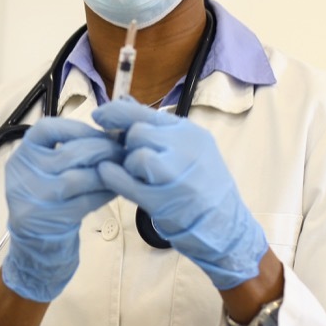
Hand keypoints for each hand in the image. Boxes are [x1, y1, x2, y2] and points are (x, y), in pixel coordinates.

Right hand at [1, 117, 123, 301]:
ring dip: (107, 172)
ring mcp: (35, 197)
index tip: (100, 131)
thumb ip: (66, 151)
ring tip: (124, 169)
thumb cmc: (47, 200)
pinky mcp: (51, 218)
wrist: (35, 245)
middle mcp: (24, 173)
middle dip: (102, 149)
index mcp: (22, 156)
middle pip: (70, 153)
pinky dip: (105, 193)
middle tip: (124, 150)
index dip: (77, 128)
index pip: (46, 129)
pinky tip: (117, 189)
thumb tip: (112, 131)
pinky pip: (86, 200)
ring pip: (80, 177)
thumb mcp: (45, 171)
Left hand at [90, 99, 268, 290]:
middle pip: (136, 133)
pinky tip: (108, 176)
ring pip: (134, 156)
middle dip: (127, 145)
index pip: (144, 112)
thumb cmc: (202, 186)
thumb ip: (155, 127)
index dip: (116, 112)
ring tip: (140, 177)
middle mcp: (185, 147)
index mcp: (188, 132)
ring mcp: (175, 174)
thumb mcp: (188, 148)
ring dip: (128, 166)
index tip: (99, 116)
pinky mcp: (163, 199)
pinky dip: (113, 177)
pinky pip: (126, 181)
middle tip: (133, 160)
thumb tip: (123, 101)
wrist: (226, 225)